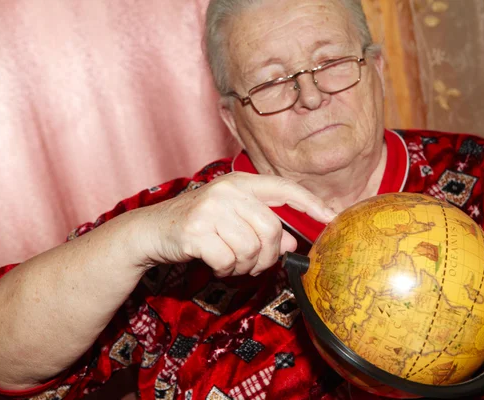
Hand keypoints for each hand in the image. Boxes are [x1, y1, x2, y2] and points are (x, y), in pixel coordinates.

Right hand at [136, 172, 335, 276]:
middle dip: (268, 255)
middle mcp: (228, 191)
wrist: (152, 231)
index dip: (311, 202)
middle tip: (254, 263)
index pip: (285, 188)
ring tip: (230, 262)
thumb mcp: (233, 220)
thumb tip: (290, 243)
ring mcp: (210, 209)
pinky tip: (216, 265)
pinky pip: (229, 260)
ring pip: (251, 248)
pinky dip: (226, 270)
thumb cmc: (199, 225)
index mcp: (241, 183)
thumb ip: (263, 227)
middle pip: (271, 229)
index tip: (331, 216)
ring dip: (244, 265)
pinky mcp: (195, 231)